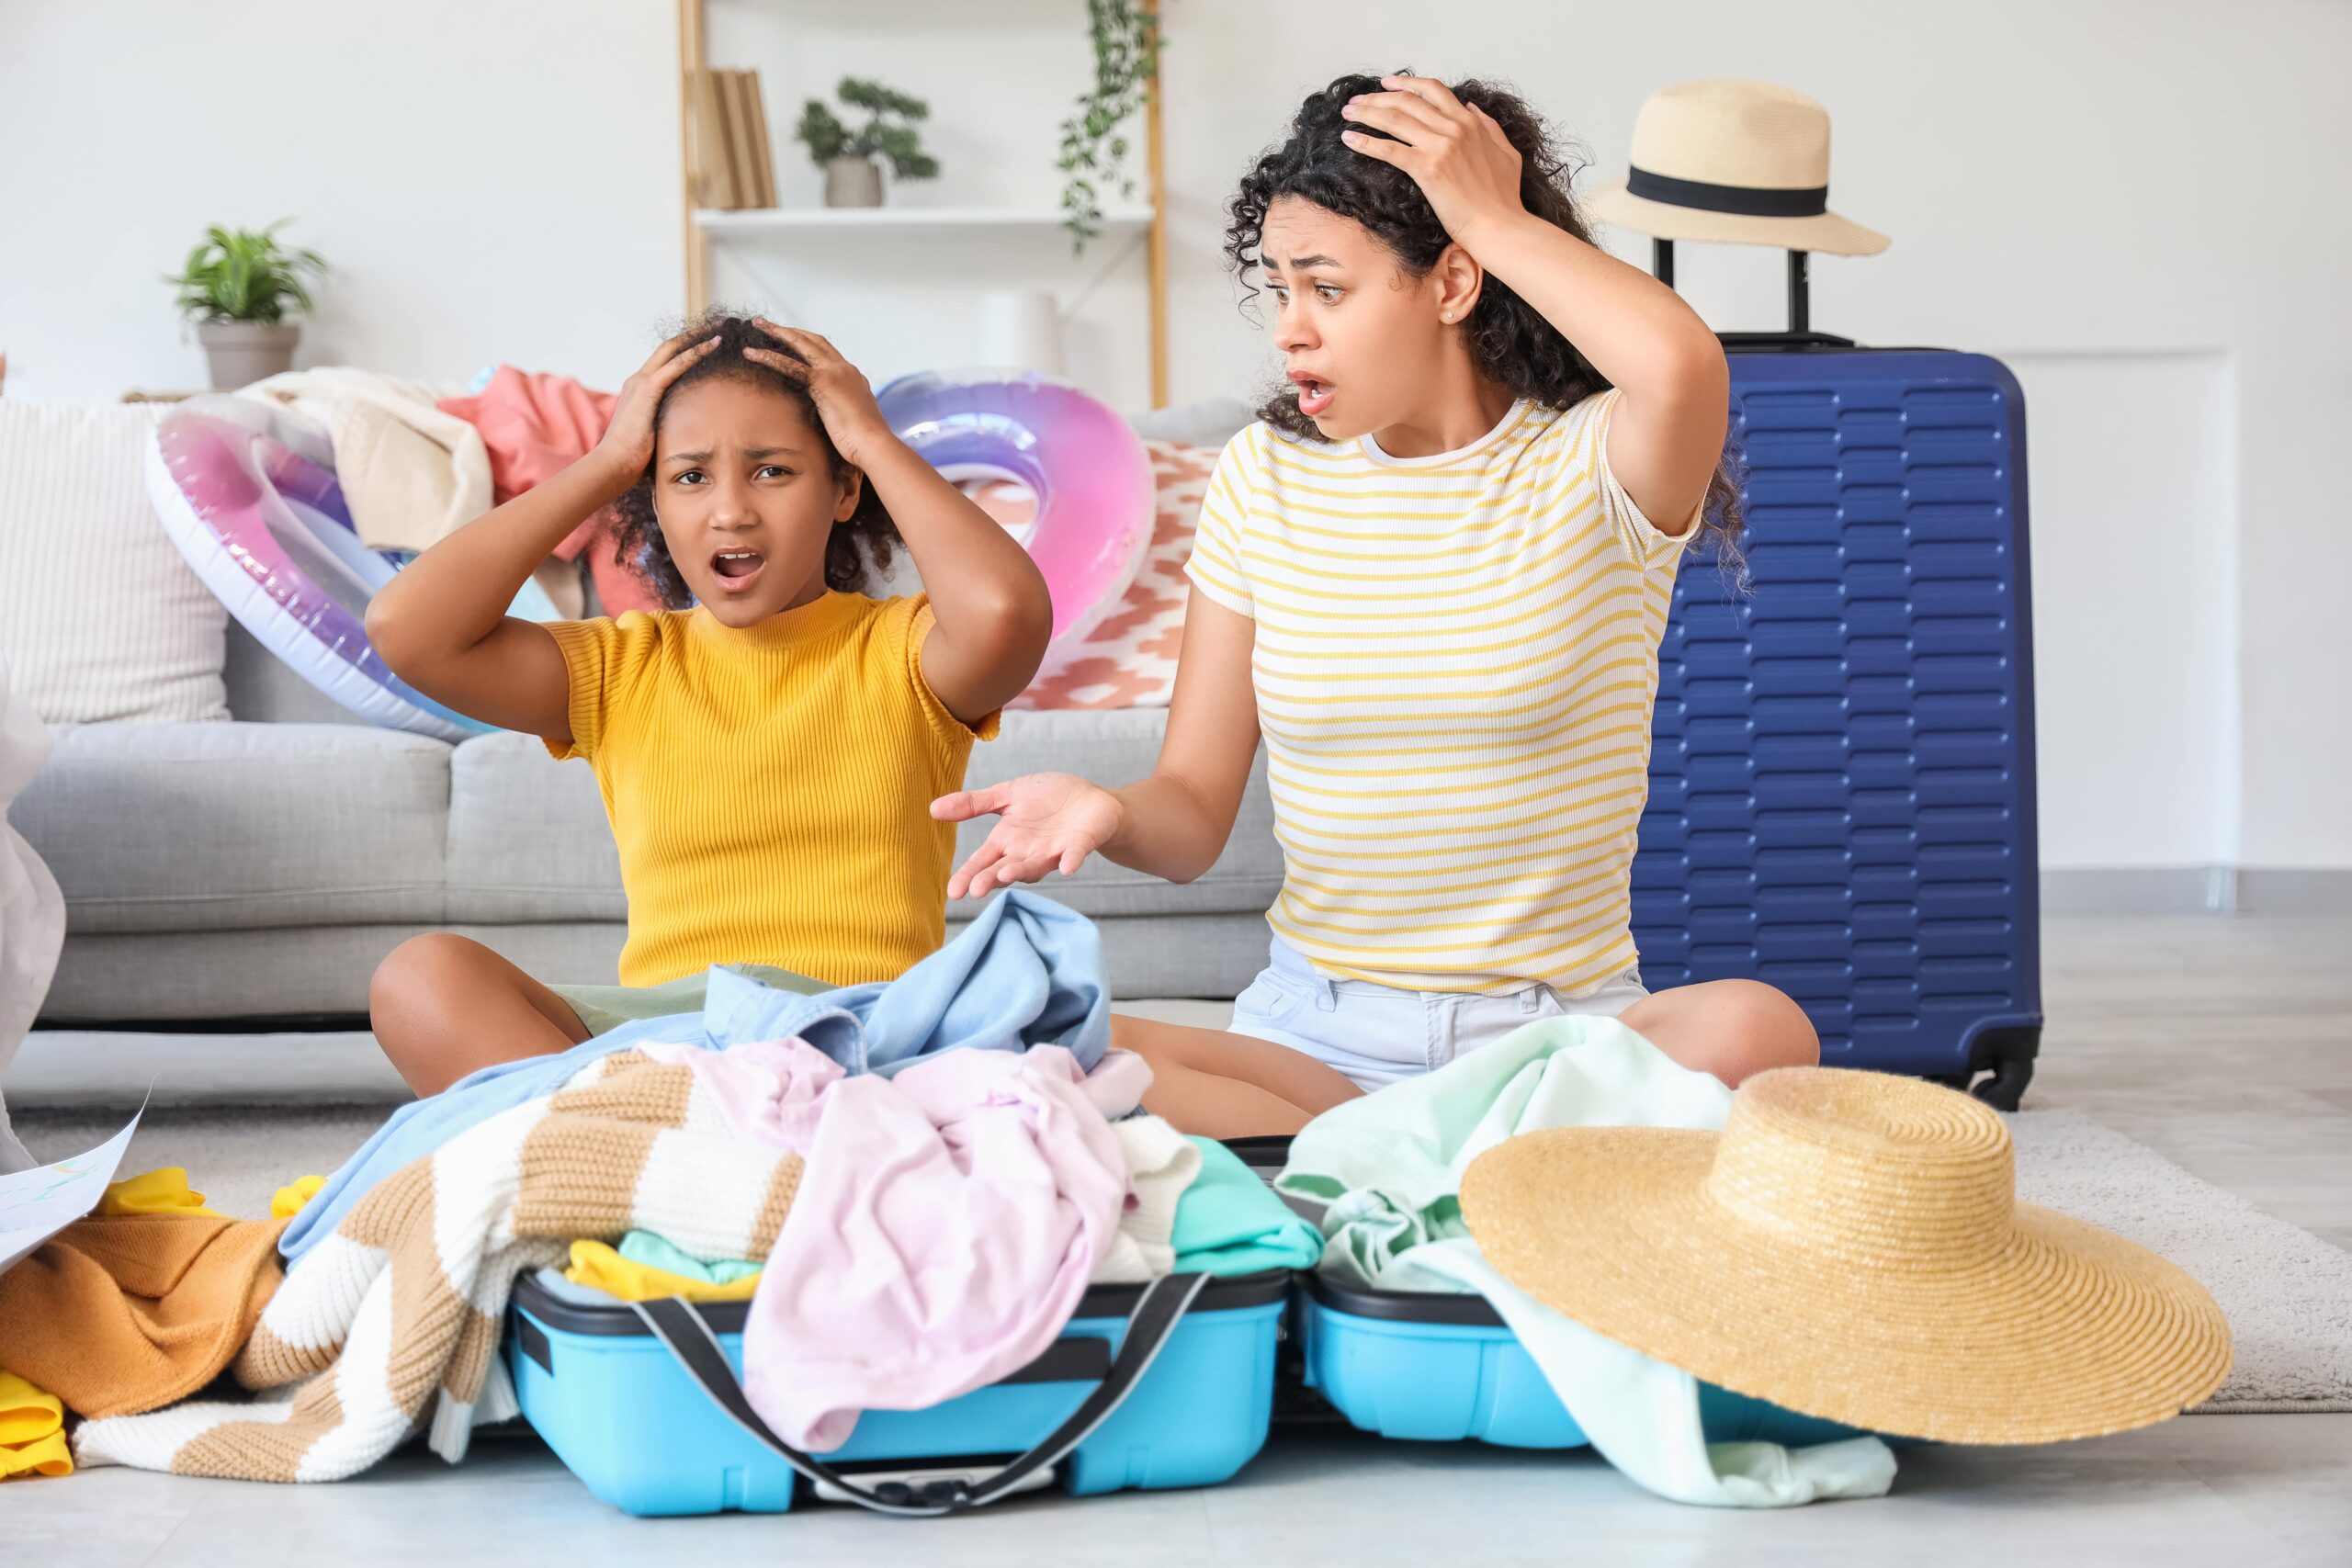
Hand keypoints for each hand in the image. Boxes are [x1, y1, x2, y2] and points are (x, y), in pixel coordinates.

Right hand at [591, 330, 721, 475]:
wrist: (614, 463)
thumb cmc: (633, 458)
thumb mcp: (653, 435)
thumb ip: (666, 426)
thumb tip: (684, 435)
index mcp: (639, 390)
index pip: (664, 362)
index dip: (684, 350)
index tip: (705, 344)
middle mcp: (638, 380)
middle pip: (668, 348)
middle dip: (693, 336)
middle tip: (717, 328)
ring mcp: (641, 382)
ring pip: (673, 350)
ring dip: (698, 338)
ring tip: (721, 331)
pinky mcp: (647, 389)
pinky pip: (676, 364)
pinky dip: (696, 352)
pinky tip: (714, 345)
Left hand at [745, 319, 893, 468]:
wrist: (873, 444)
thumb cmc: (864, 442)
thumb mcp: (853, 419)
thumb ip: (841, 410)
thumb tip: (831, 418)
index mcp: (852, 376)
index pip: (827, 351)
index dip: (807, 342)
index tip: (791, 338)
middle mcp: (844, 368)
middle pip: (813, 339)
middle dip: (789, 330)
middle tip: (767, 323)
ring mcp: (834, 372)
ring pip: (801, 343)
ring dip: (777, 332)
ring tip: (757, 326)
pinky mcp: (823, 382)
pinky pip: (790, 365)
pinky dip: (769, 357)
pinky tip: (752, 354)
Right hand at [932, 772, 1123, 899]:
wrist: (1092, 800)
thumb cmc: (1049, 800)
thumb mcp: (1008, 795)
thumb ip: (974, 804)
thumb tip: (933, 809)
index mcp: (1008, 841)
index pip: (983, 862)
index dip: (968, 876)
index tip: (953, 892)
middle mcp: (1027, 853)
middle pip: (1005, 869)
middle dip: (992, 879)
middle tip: (976, 890)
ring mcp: (1054, 852)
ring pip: (1035, 866)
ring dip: (1022, 872)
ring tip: (1007, 875)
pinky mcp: (1080, 846)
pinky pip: (1074, 856)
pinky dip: (1071, 861)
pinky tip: (1066, 867)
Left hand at [1340, 75, 1525, 252]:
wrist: (1499, 225)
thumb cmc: (1504, 198)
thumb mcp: (1506, 153)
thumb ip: (1489, 126)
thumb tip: (1472, 108)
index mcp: (1469, 122)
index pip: (1432, 90)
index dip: (1405, 83)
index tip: (1386, 83)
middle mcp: (1453, 128)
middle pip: (1406, 101)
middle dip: (1377, 97)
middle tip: (1357, 100)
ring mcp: (1439, 146)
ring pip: (1394, 119)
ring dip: (1366, 113)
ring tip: (1347, 113)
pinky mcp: (1426, 168)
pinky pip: (1388, 149)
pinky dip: (1365, 141)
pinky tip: (1349, 139)